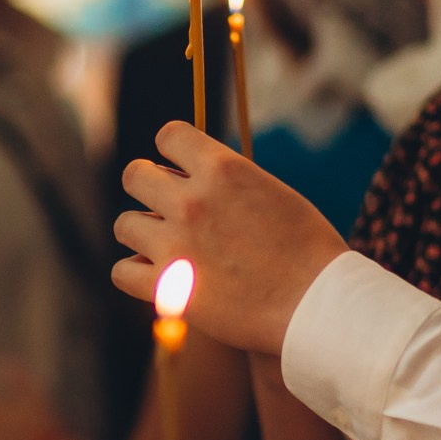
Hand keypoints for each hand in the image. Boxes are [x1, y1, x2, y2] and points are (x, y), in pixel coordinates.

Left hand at [114, 122, 347, 355]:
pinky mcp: (167, 288)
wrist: (318, 304)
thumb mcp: (272, 192)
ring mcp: (175, 244)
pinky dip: (136, 274)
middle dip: (148, 188)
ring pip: (125, 224)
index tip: (180, 168)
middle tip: (167, 208)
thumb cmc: (307, 249)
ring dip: (143, 233)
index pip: (169, 135)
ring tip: (168, 246)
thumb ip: (228, 180)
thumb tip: (191, 173)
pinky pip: (122, 271)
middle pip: (135, 176)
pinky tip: (159, 277)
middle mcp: (192, 200)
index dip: (172, 151)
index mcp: (223, 169)